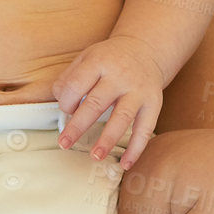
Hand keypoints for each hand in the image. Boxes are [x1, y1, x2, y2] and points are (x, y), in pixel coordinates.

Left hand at [52, 36, 164, 168]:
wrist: (146, 50)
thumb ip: (69, 77)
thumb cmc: (110, 59)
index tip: (66, 110)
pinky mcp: (153, 103)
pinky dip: (136, 148)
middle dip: (78, 126)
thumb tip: (60, 100)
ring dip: (107, 139)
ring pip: (122, 118)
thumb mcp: (87, 57)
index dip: (66, 101)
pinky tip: (125, 163)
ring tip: (95, 156)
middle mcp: (120, 76)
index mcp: (99, 62)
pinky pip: (145, 129)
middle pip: (96, 103)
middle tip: (64, 144)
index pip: (76, 85)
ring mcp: (138, 91)